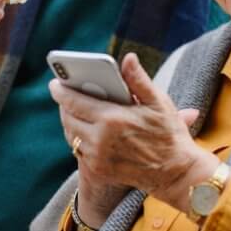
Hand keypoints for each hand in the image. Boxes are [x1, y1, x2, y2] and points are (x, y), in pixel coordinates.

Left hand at [50, 53, 216, 222]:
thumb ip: (138, 79)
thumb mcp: (158, 102)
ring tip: (73, 109)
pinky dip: (78, 138)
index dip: (61, 91)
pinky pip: (78, 150)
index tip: (54, 83)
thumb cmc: (169, 133)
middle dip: (64, 105)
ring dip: (70, 121)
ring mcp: (98, 157)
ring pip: (71, 135)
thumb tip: (128, 58)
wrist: (176, 172)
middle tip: (64, 94)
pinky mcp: (99, 170)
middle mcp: (100, 139)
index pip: (74, 101)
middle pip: (68, 118)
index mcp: (112, 119)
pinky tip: (85, 129)